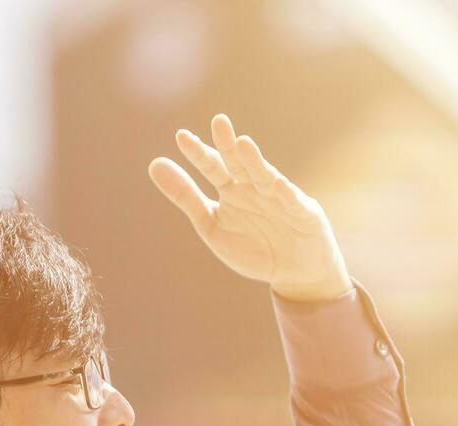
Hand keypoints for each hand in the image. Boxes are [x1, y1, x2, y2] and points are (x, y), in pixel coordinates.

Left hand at [148, 113, 352, 302]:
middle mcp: (254, 188)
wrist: (295, 271)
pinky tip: (275, 183)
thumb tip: (153, 163)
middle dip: (228, 145)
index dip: (198, 153)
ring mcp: (279, 198)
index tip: (181, 137)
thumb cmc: (253, 247)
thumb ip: (185, 197)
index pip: (212, 167)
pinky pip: (291, 202)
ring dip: (254, 161)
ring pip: (264, 177)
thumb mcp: (211, 225)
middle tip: (218, 122)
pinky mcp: (303, 212)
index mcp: (231, 191)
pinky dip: (283, 193)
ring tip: (242, 144)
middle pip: (239, 164)